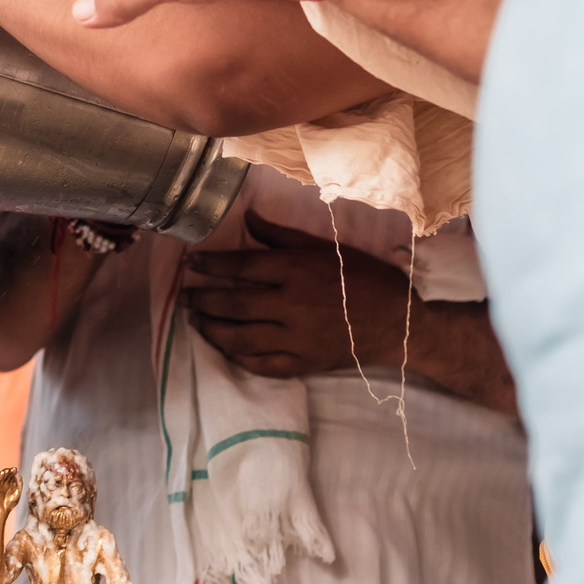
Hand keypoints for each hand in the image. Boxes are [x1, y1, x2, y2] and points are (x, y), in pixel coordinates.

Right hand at [0, 466, 21, 515]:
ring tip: (8, 470)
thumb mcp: (17, 494)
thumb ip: (19, 485)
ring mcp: (0, 484)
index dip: (15, 474)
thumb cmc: (10, 504)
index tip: (18, 472)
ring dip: (5, 472)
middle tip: (14, 469)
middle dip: (11, 472)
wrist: (1, 510)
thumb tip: (20, 476)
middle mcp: (6, 484)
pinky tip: (3, 472)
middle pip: (8, 475)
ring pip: (3, 476)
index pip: (14, 477)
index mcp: (12, 486)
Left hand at [182, 215, 408, 378]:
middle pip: (234, 303)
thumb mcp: (330, 249)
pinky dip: (237, 357)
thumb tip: (249, 218)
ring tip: (195, 319)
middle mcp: (292, 305)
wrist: (399, 325)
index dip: (213, 264)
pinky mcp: (302, 364)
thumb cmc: (366, 280)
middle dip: (203, 299)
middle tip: (185, 295)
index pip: (243, 266)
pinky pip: (261, 364)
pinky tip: (224, 347)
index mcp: (298, 271)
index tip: (191, 263)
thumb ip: (284, 236)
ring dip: (212, 329)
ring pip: (241, 337)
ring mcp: (296, 339)